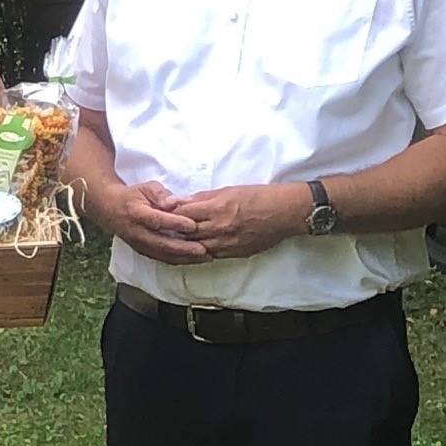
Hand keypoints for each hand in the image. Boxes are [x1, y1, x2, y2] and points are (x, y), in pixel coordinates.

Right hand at [98, 180, 210, 264]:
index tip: (193, 225)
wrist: (110, 209)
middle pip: (162, 243)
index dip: (175, 224)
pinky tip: (194, 260)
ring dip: (184, 258)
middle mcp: (137, 232)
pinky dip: (179, 260)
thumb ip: (162, 194)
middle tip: (203, 249)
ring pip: (163, 255)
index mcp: (136, 213)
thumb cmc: (132, 196)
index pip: (157, 220)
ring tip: (204, 257)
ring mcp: (139, 245)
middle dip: (184, 248)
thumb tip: (175, 202)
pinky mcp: (143, 252)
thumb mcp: (146, 188)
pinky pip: (162, 259)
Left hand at [169, 184, 306, 259]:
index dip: (170, 213)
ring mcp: (226, 243)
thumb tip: (183, 201)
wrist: (284, 213)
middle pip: (187, 233)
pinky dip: (201, 252)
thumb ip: (205, 198)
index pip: (184, 213)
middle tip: (160, 230)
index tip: (160, 213)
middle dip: (173, 231)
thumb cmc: (259, 196)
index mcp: (216, 208)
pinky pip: (211, 255)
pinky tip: (194, 250)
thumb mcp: (229, 190)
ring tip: (173, 242)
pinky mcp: (234, 253)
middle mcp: (218, 228)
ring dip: (184, 245)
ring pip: (196, 247)